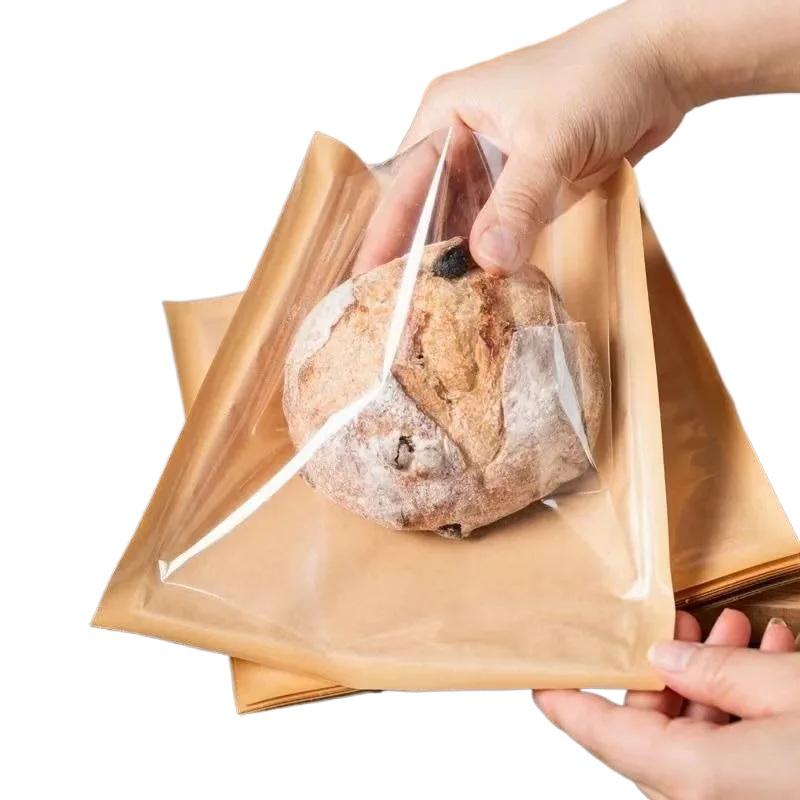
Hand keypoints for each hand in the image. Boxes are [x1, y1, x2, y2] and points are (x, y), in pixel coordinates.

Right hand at [387, 0, 799, 274]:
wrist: (661, 67)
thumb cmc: (599, 75)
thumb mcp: (549, 140)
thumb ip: (517, 202)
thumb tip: (486, 261)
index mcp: (446, 115)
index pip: (403, 186)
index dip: (384, 237)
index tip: (369, 283)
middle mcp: (462, 142)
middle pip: (427, 212)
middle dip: (418, 258)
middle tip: (401, 311)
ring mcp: (494, 167)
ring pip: (462, 225)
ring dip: (458, 263)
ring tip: (438, 311)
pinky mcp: (524, 187)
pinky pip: (499, 231)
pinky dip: (493, 258)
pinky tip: (484, 289)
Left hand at [534, 610, 799, 798]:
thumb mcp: (787, 689)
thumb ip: (717, 671)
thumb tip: (664, 656)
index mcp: (697, 777)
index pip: (605, 735)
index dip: (567, 705)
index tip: (540, 680)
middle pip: (653, 733)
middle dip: (665, 670)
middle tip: (679, 623)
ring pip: (699, 743)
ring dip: (713, 685)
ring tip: (733, 632)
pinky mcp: (766, 798)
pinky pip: (732, 760)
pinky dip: (741, 712)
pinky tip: (765, 664)